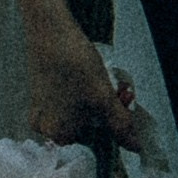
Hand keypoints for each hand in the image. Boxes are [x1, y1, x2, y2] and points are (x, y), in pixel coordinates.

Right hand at [24, 13, 143, 154]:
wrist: (51, 30)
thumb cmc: (74, 66)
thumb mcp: (104, 99)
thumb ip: (121, 126)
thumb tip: (136, 147)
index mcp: (58, 134)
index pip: (96, 140)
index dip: (114, 124)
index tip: (125, 107)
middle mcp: (45, 126)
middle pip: (88, 126)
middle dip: (108, 109)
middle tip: (122, 92)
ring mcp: (41, 108)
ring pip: (80, 111)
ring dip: (100, 98)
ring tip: (110, 81)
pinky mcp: (41, 90)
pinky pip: (69, 99)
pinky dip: (85, 89)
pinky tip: (93, 74)